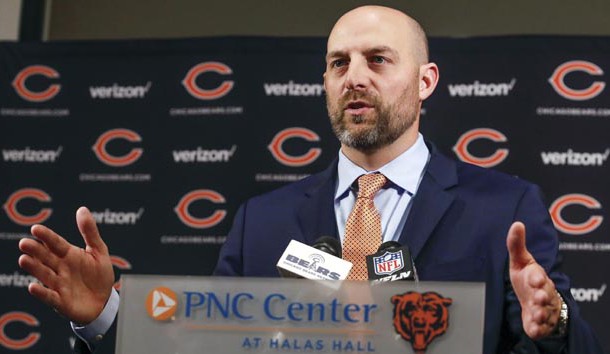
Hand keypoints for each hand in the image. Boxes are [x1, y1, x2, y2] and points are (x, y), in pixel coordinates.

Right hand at [18, 207, 114, 324]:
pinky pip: (50, 297)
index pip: (56, 243)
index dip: (46, 237)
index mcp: (69, 255)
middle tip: (25, 243)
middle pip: (46, 258)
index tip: (35, 228)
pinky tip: (33, 287)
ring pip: (44, 275)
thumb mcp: (98, 251)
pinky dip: (41, 293)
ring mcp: (59, 285)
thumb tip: (82, 209)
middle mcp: (61, 268)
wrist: (105, 302)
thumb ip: (89, 232)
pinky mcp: (61, 301)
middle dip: (36, 251)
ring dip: (34, 268)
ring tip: (24, 260)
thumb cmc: (99, 275)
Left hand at [507, 221, 561, 339]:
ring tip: (536, 313)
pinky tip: (533, 329)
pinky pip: (540, 328)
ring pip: (544, 311)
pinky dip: (537, 329)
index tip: (534, 277)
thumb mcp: (521, 262)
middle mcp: (543, 293)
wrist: (537, 303)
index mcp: (537, 277)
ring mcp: (543, 309)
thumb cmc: (528, 279)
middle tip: (538, 297)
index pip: (539, 276)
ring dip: (541, 312)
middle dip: (542, 296)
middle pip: (545, 295)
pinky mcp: (540, 324)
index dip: (537, 277)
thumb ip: (516, 245)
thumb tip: (517, 223)